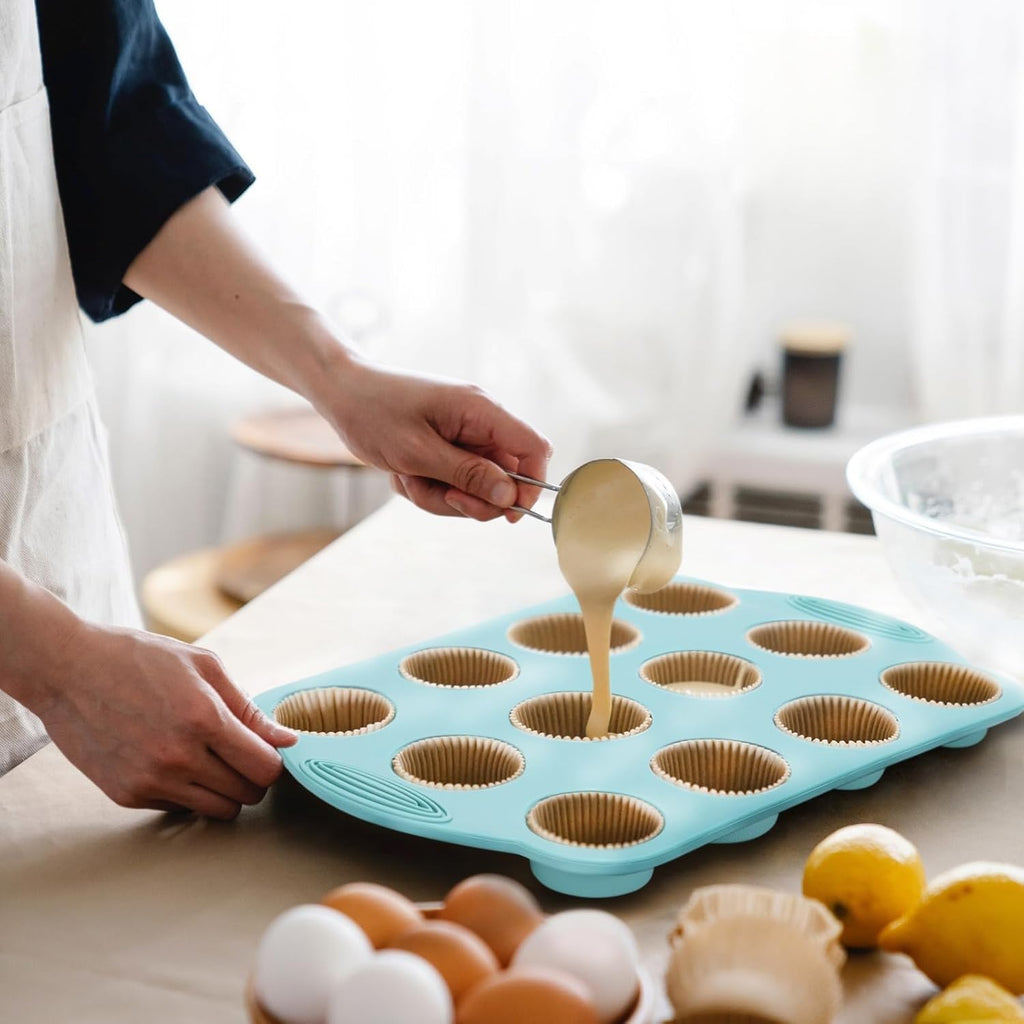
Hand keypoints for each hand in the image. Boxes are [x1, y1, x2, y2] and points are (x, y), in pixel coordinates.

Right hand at [32, 621, 296, 819]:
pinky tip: (173, 761)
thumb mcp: (204, 666)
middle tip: (239, 753)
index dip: (274, 762)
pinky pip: (180, 808)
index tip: (267, 750)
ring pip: (218, 810)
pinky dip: (188, 791)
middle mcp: (178, 757)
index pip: (265, 768)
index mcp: (204, 719)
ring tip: (211, 760)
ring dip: (225, 790)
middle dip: (252, 776)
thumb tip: (287, 740)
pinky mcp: (127, 795)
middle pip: (247, 794)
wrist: (68, 670)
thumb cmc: (139, 658)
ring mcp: (150, 781)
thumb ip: (248, 709)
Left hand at [323, 359, 552, 521]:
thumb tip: (510, 496)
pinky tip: (404, 474)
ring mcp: (465, 433)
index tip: (506, 514)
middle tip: (435, 495)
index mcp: (481, 410)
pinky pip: (455, 480)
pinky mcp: (450, 445)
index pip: (534, 449)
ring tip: (408, 480)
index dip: (531, 485)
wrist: (341, 391)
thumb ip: (468, 474)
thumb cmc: (374, 414)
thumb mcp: (418, 453)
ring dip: (443, 495)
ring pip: (477, 485)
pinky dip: (431, 488)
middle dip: (471, 498)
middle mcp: (480, 420)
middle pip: (505, 477)